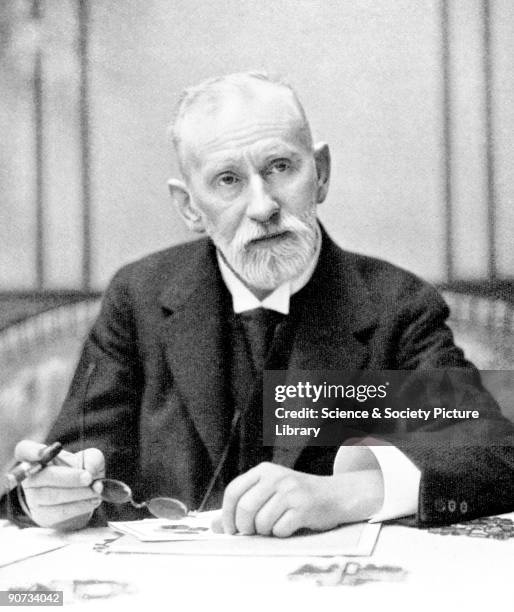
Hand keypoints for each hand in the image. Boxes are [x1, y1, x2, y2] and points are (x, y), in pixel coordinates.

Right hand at [14, 440, 104, 530]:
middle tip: (88, 478)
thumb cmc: (83, 472)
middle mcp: (31, 478)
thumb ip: (92, 459)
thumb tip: (89, 470)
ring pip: (52, 495)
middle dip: (68, 477)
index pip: (24, 450)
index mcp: (38, 458)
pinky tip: (93, 499)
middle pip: (43, 476)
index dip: (31, 451)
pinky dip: (80, 505)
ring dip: (78, 493)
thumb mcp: (91, 459)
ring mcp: (34, 499)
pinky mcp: (43, 516)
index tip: (44, 452)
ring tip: (96, 489)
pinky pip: (60, 511)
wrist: (83, 498)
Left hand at [220, 462, 383, 536]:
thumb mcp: (268, 493)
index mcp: (263, 470)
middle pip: (245, 508)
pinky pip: (280, 530)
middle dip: (244, 528)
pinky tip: (289, 527)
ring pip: (262, 522)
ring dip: (265, 532)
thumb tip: (215, 526)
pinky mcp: (303, 507)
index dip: (227, 514)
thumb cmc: (295, 497)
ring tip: (275, 526)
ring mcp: (290, 491)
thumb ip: (242, 506)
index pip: (233, 491)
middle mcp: (276, 477)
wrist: (334, 495)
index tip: (231, 529)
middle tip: (251, 533)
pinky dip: (281, 534)